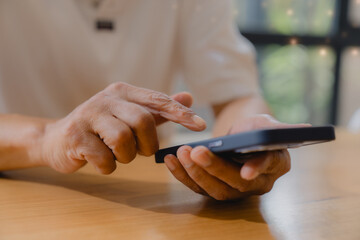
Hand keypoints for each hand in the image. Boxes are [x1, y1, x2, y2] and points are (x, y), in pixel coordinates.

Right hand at [40, 82, 205, 173]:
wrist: (57, 139)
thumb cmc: (101, 128)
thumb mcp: (129, 115)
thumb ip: (158, 109)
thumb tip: (188, 97)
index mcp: (123, 92)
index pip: (158, 100)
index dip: (181, 113)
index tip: (201, 126)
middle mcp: (106, 99)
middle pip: (142, 120)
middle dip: (147, 143)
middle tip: (140, 150)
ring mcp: (89, 116)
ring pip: (123, 139)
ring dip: (126, 156)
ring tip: (117, 155)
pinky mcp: (75, 136)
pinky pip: (104, 158)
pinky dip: (108, 166)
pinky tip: (100, 161)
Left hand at [164, 114, 309, 199]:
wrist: (241, 135)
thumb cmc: (256, 128)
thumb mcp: (267, 123)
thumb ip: (281, 128)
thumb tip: (306, 128)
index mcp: (275, 166)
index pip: (267, 169)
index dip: (256, 169)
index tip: (246, 172)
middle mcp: (257, 183)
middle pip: (235, 182)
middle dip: (215, 168)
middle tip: (196, 152)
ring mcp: (234, 189)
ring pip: (214, 189)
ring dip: (195, 173)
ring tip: (180, 153)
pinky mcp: (215, 188)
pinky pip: (198, 186)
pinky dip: (182, 174)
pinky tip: (170, 160)